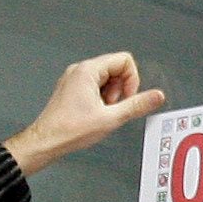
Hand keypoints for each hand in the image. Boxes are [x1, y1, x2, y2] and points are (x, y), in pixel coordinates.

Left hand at [5, 53, 165, 174]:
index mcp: (87, 70)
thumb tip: (156, 96)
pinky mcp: (71, 89)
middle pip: (115, 68)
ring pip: (106, 78)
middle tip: (113, 107)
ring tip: (102, 112)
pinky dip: (101, 98)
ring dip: (111, 95)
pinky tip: (95, 114)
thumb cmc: (69, 129)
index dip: (132, 79)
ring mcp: (74, 79)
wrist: (46, 141)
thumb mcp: (111, 118)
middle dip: (120, 88)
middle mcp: (79, 70)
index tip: (127, 97)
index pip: (124, 60)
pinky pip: (95, 86)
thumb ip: (137, 105)